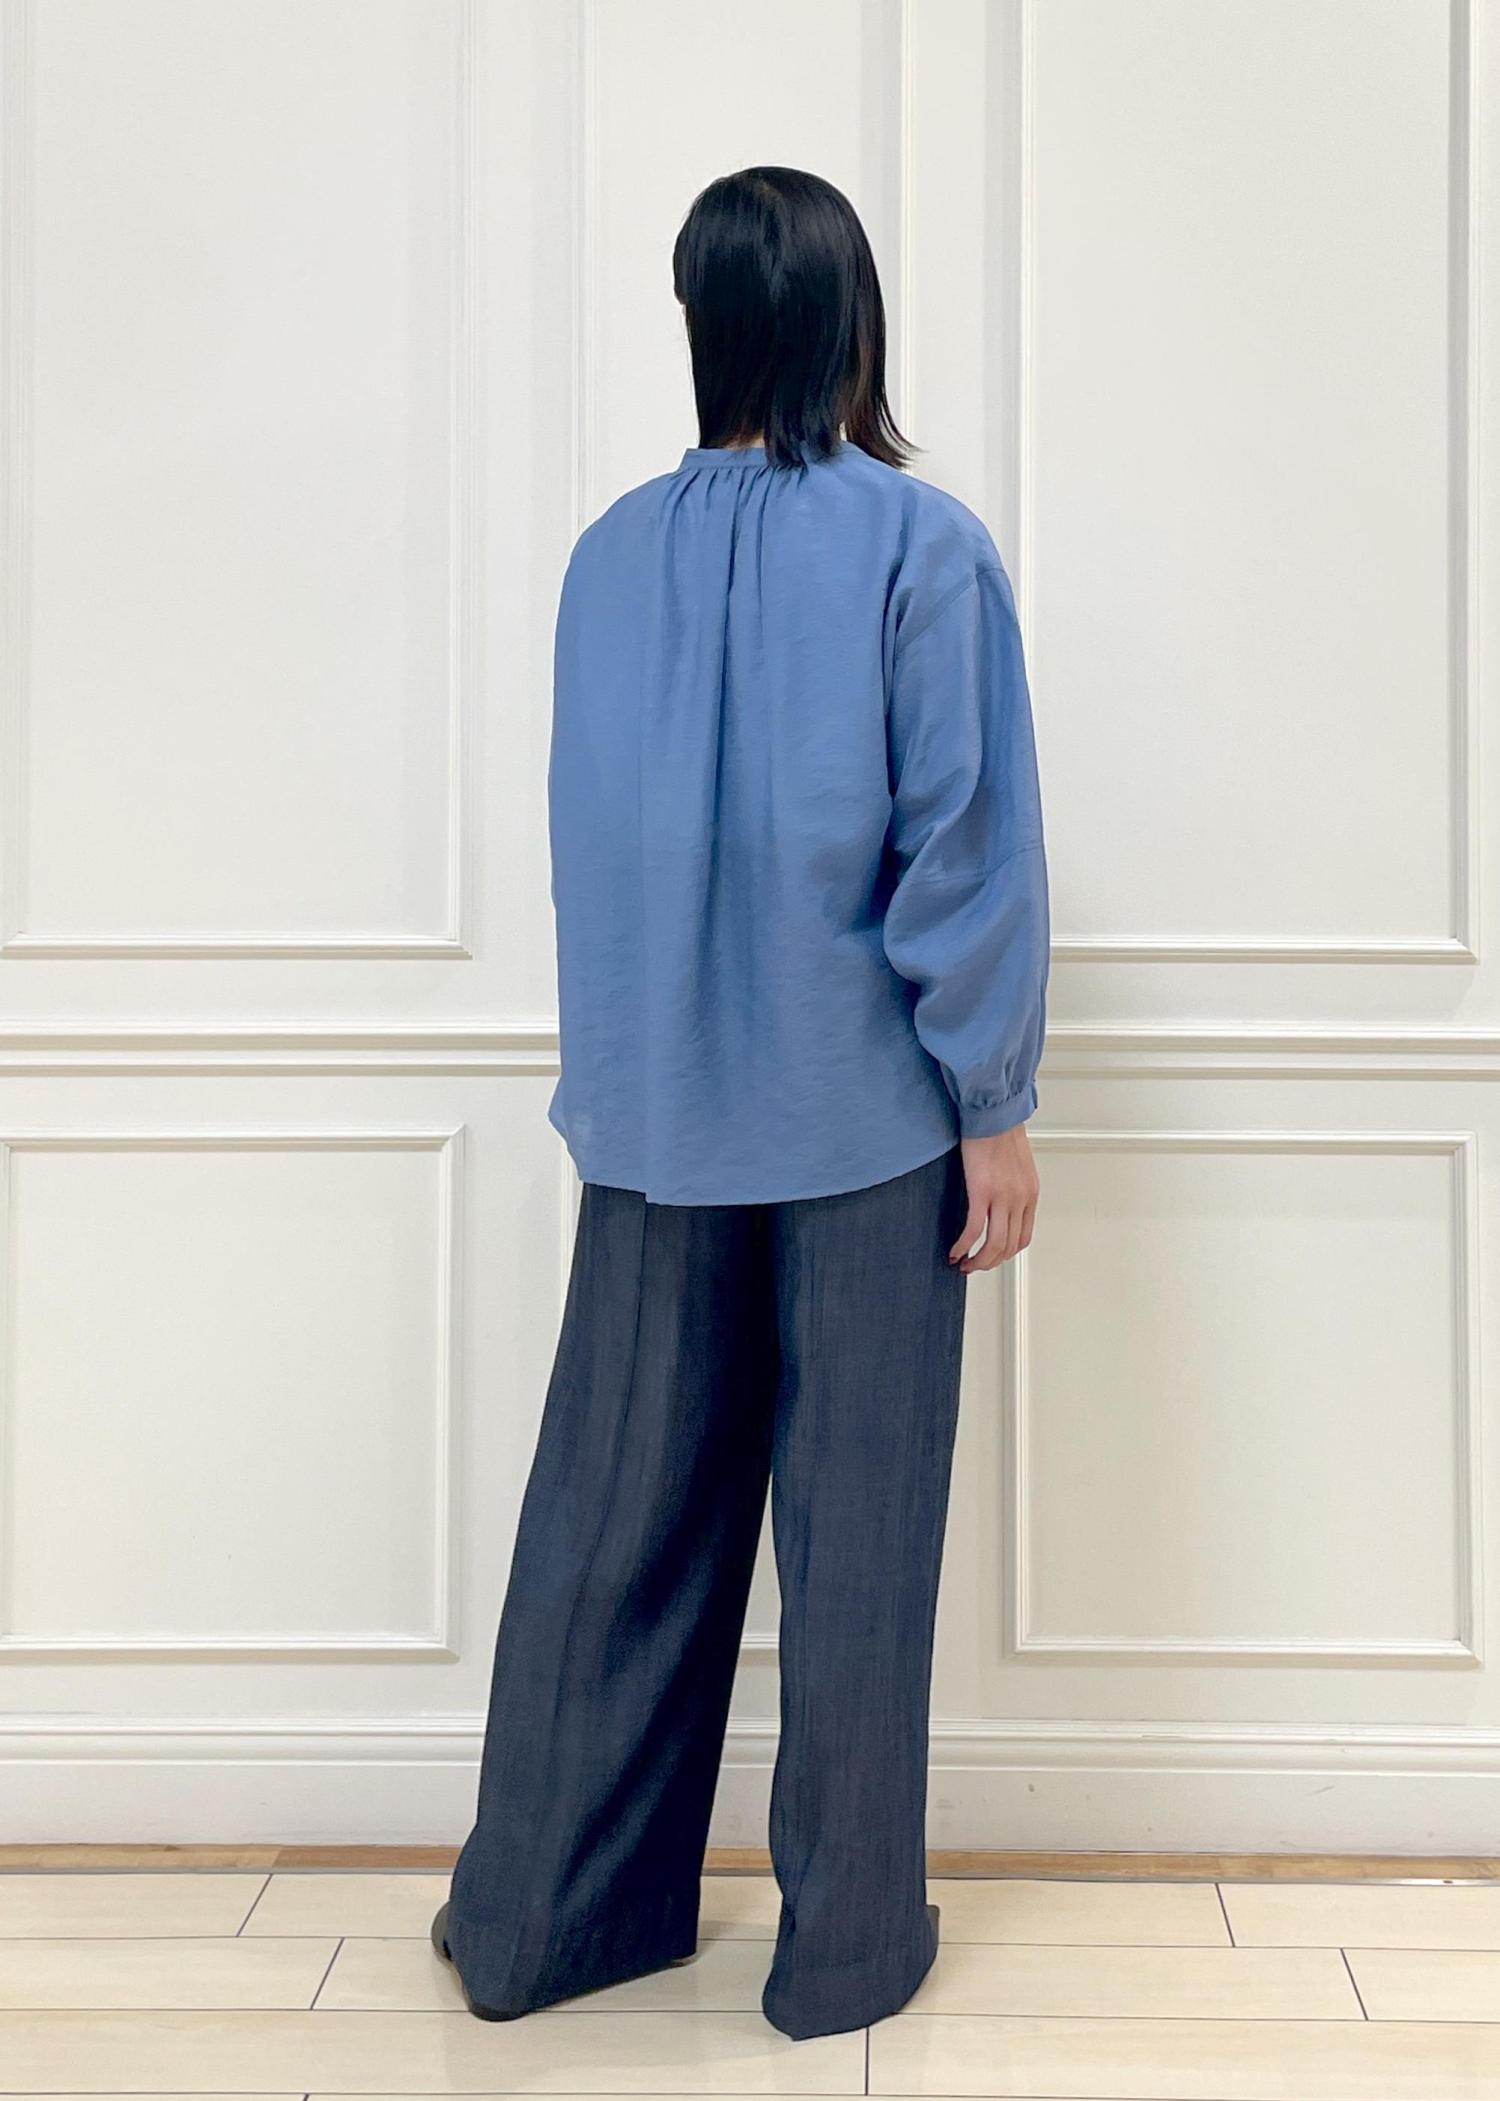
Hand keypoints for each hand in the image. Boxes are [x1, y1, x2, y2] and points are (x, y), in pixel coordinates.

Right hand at [949, 1125, 1038, 1272]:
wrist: (992, 1113)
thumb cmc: (1001, 1131)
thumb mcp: (1017, 1164)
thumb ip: (1013, 1187)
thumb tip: (1000, 1202)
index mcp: (1030, 1194)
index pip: (1023, 1237)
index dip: (1006, 1253)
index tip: (991, 1257)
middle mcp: (1020, 1199)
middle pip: (1009, 1246)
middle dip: (989, 1262)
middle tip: (973, 1266)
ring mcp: (1003, 1197)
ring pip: (994, 1245)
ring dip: (978, 1260)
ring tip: (963, 1263)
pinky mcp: (982, 1191)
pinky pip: (974, 1229)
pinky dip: (963, 1245)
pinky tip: (954, 1250)